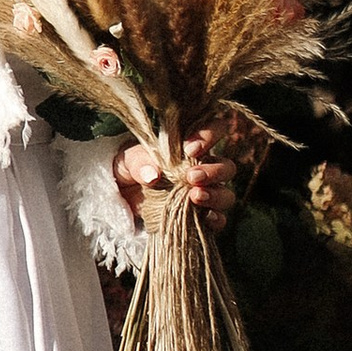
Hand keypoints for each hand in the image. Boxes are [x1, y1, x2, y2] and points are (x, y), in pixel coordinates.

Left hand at [115, 129, 237, 220]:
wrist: (124, 197)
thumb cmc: (133, 168)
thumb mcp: (130, 160)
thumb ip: (140, 163)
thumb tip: (153, 175)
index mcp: (192, 147)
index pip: (216, 130)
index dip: (210, 136)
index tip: (190, 149)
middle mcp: (205, 169)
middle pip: (227, 167)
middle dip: (214, 172)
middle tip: (191, 177)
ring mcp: (206, 194)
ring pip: (226, 194)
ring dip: (216, 195)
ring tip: (195, 197)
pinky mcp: (200, 217)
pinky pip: (219, 220)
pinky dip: (215, 219)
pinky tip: (205, 217)